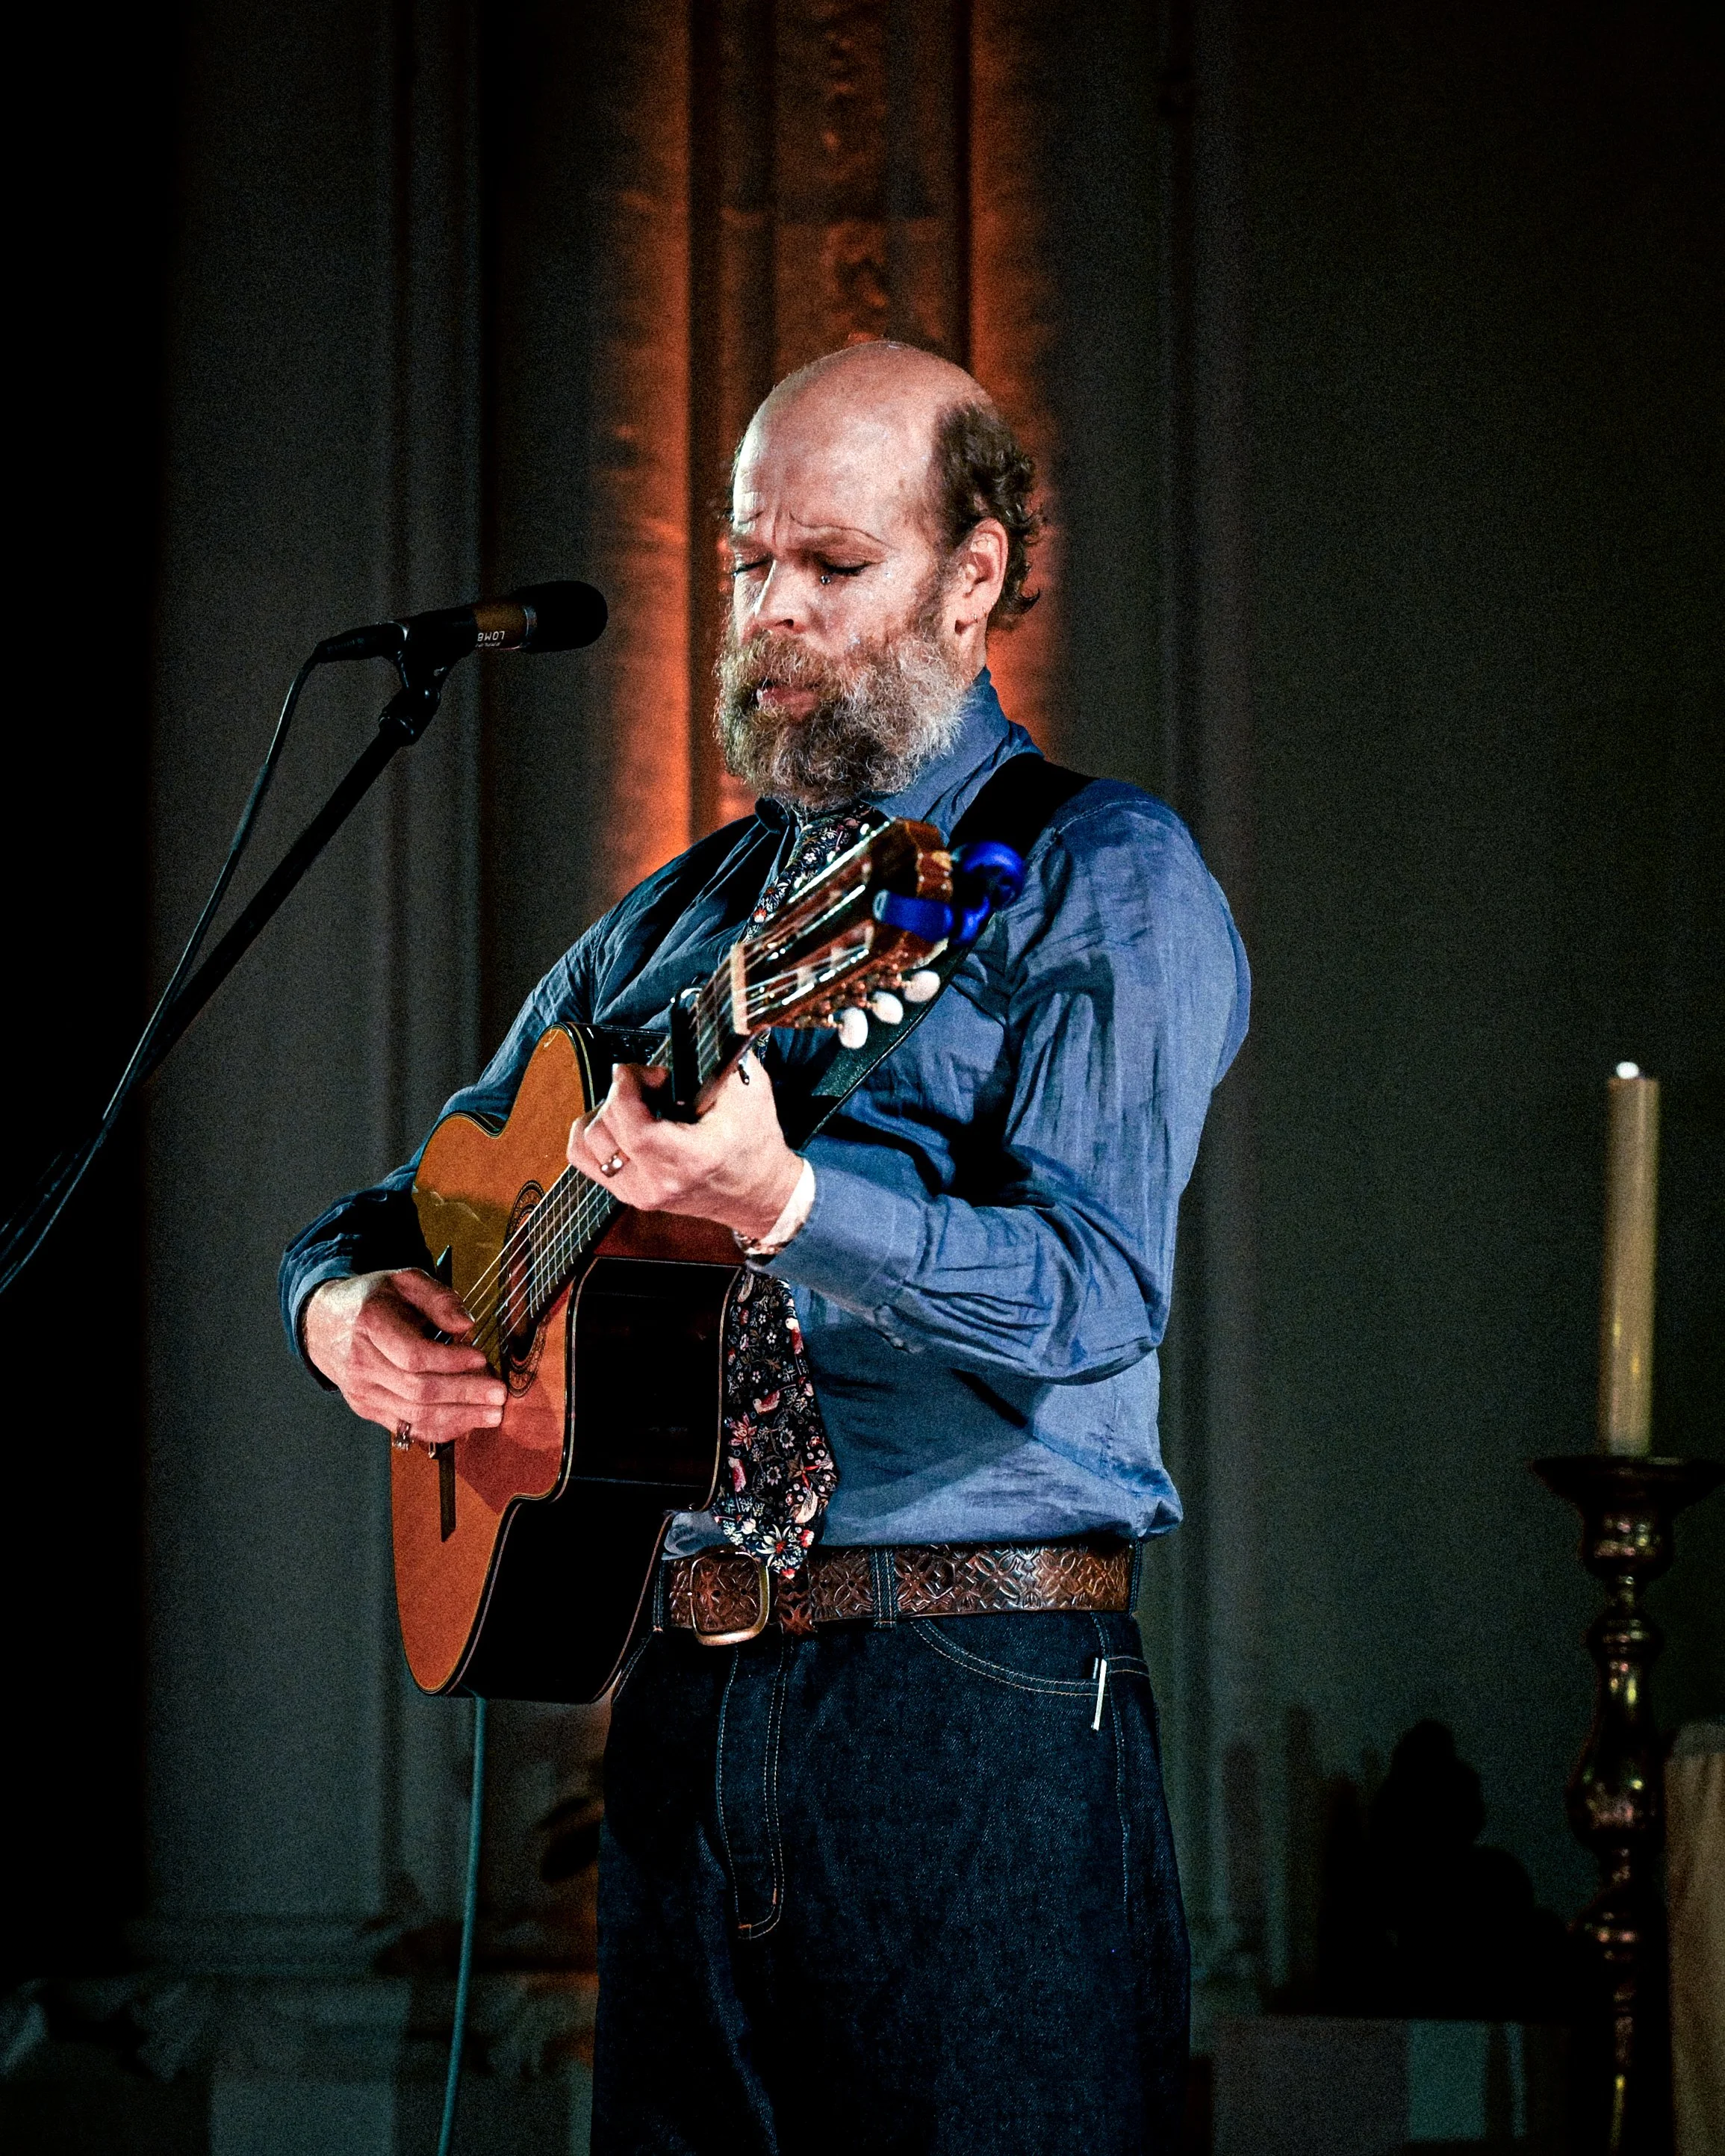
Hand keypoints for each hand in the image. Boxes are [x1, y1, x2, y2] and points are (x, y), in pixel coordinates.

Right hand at [303, 1269, 506, 1444]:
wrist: (324, 1323)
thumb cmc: (372, 1300)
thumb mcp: (404, 1280)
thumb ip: (439, 1298)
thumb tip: (467, 1324)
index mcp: (370, 1324)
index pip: (413, 1355)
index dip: (450, 1361)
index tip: (480, 1358)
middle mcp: (362, 1363)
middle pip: (418, 1389)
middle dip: (464, 1394)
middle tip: (499, 1394)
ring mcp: (362, 1391)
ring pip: (415, 1415)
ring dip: (459, 1417)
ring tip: (492, 1413)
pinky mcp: (367, 1409)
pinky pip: (407, 1428)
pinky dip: (440, 1429)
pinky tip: (467, 1422)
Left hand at [570, 1055, 803, 1241]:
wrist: (757, 1192)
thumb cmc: (754, 1144)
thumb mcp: (750, 1093)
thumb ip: (724, 1055)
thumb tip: (703, 1021)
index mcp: (691, 1160)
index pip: (636, 1129)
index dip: (623, 1090)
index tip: (631, 1070)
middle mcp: (659, 1182)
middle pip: (607, 1128)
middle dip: (622, 1092)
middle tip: (653, 1082)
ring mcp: (639, 1192)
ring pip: (590, 1140)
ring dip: (607, 1111)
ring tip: (639, 1103)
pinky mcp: (626, 1193)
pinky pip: (583, 1156)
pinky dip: (592, 1131)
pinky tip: (616, 1120)